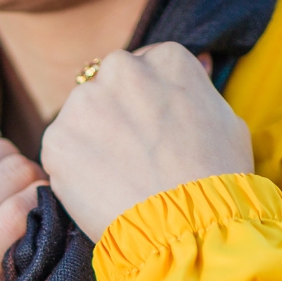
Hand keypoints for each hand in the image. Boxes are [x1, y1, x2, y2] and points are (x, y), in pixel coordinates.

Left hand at [41, 42, 254, 241]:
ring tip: (115, 177)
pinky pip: (60, 151)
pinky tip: (97, 189)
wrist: (183, 223)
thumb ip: (197, 89)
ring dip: (89, 141)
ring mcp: (83, 102)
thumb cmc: (214, 177)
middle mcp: (120, 68)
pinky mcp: (56, 139)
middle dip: (112, 117)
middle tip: (129, 158)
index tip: (148, 134)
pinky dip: (71, 169)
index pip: (141, 70)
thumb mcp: (225, 118)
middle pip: (105, 87)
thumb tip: (199, 68)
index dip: (143, 106)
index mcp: (165, 57)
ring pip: (79, 118)